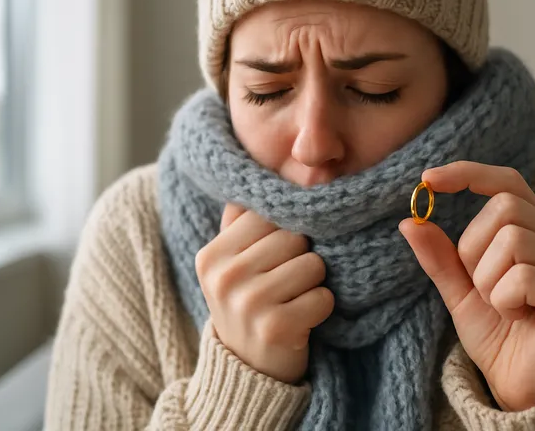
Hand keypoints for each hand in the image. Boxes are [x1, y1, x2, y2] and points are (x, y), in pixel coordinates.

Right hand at [196, 204, 334, 383]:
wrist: (247, 369)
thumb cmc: (249, 302)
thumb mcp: (233, 262)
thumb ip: (243, 219)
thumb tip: (272, 166)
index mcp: (211, 254)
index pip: (270, 214)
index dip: (286, 231)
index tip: (278, 255)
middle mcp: (224, 276)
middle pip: (295, 237)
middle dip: (302, 257)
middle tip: (286, 283)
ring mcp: (247, 303)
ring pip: (313, 264)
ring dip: (314, 283)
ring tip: (293, 299)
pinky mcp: (275, 328)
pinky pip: (323, 297)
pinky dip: (321, 308)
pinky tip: (301, 320)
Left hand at [399, 162, 534, 410]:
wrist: (519, 385)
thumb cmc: (498, 334)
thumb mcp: (460, 290)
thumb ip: (441, 256)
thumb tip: (410, 221)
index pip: (508, 182)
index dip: (469, 173)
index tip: (427, 179)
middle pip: (504, 208)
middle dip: (475, 249)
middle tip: (484, 287)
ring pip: (513, 240)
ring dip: (488, 280)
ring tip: (503, 305)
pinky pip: (522, 276)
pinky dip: (504, 299)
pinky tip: (519, 317)